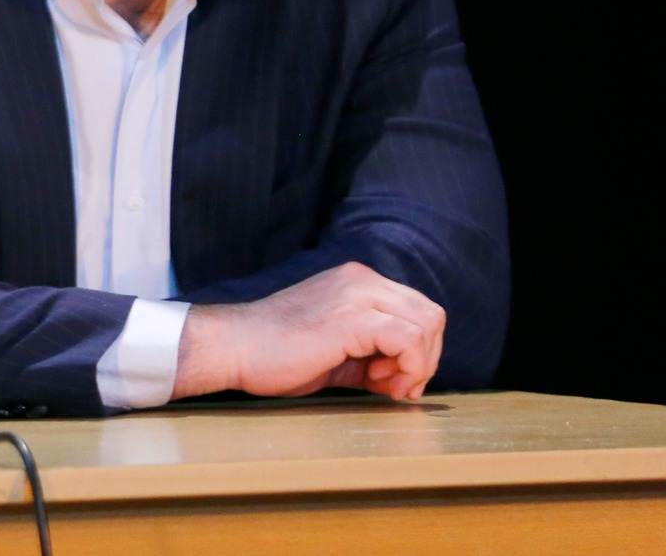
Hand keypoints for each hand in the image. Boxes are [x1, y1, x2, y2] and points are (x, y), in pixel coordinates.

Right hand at [173, 262, 445, 401]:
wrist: (235, 347)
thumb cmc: (274, 353)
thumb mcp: (335, 350)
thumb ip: (370, 356)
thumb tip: (404, 378)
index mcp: (357, 281)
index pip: (417, 309)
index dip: (419, 350)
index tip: (394, 380)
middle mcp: (362, 280)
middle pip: (430, 315)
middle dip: (426, 358)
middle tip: (397, 387)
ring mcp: (358, 295)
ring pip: (426, 324)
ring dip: (419, 365)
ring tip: (387, 386)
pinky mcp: (353, 319)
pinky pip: (409, 340)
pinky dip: (409, 368)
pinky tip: (381, 383)